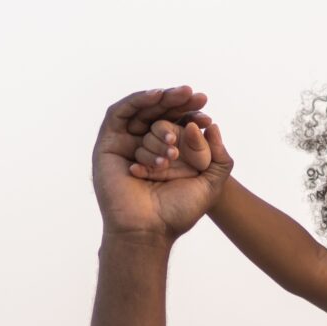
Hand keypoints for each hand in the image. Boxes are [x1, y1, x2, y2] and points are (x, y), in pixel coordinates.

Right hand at [92, 87, 229, 240]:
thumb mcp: (210, 184)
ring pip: (143, 113)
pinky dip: (137, 100)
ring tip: (180, 102)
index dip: (192, 115)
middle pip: (160, 113)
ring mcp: (125, 144)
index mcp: (166, 154)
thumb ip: (219, 157)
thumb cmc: (177, 212)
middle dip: (180, 103)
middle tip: (198, 96)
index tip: (207, 117)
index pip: (178, 124)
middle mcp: (145, 146)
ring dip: (162, 104)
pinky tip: (157, 97)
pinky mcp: (107, 144)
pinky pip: (118, 114)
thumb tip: (212, 126)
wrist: (149, 229)